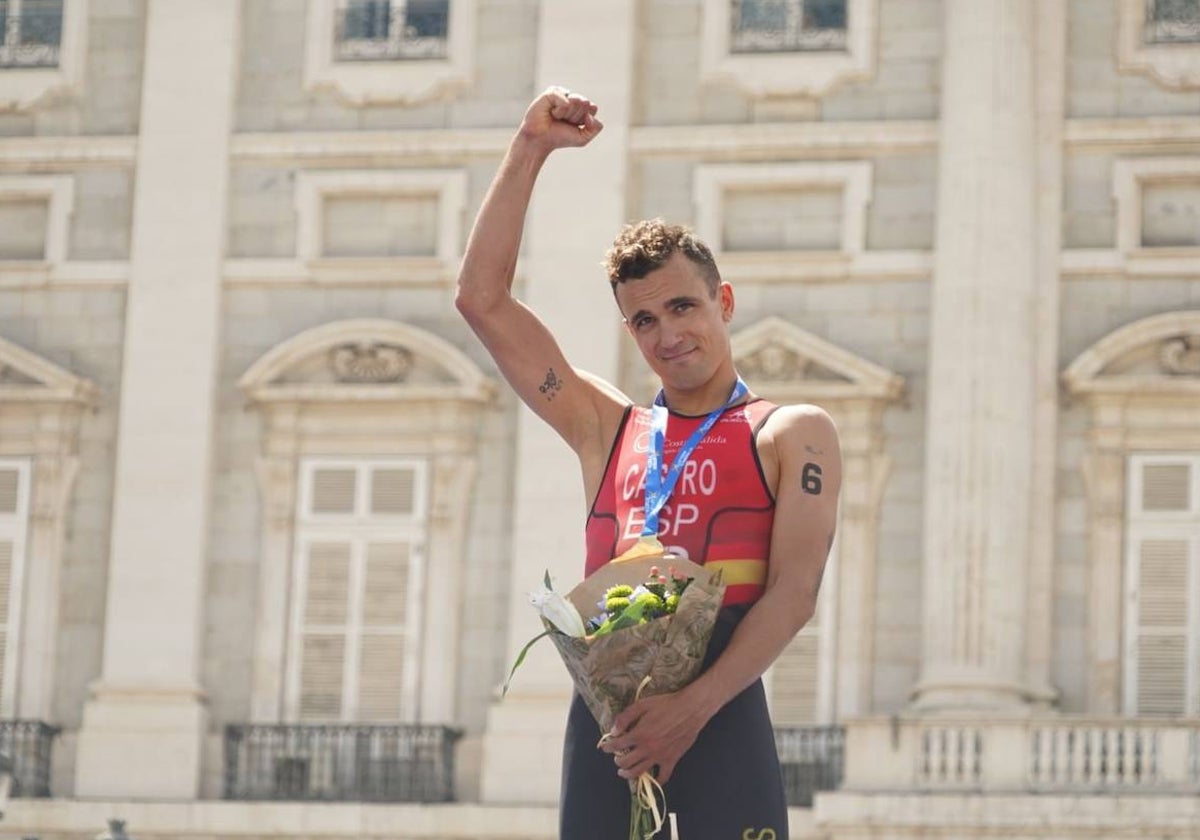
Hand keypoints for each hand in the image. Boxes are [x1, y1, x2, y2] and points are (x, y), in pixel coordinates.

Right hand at [517, 86, 602, 153]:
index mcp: (581, 106)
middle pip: (585, 103)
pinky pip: (566, 101)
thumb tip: (590, 115)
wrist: (541, 140)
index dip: (584, 120)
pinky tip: (551, 113)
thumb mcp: (583, 138)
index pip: (593, 108)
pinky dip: (560, 111)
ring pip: (577, 101)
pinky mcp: (552, 92)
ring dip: (567, 114)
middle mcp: (572, 97)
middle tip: (562, 122)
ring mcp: (562, 93)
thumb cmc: (560, 138)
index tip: (572, 125)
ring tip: (556, 117)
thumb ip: (596, 128)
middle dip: (575, 117)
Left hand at [598, 689, 713, 784]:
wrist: (690, 709)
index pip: (617, 745)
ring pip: (639, 772)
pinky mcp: (672, 760)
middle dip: (617, 761)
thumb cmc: (666, 704)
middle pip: (625, 762)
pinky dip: (656, 781)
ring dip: (628, 774)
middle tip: (617, 758)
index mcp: (638, 734)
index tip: (605, 747)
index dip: (608, 747)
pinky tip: (652, 779)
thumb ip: (625, 717)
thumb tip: (613, 731)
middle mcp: (647, 748)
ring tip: (624, 773)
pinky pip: (663, 777)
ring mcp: (659, 756)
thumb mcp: (642, 704)